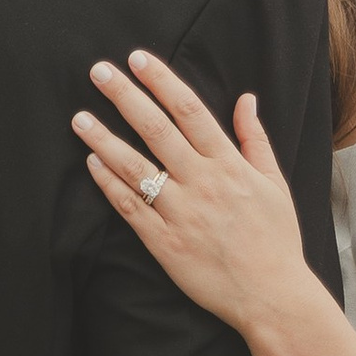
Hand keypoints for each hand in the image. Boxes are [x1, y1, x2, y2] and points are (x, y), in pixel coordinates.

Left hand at [75, 50, 355, 355]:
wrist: (271, 296)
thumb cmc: (276, 240)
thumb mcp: (275, 184)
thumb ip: (255, 139)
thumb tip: (246, 99)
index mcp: (229, 164)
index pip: (190, 110)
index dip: (161, 81)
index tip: (138, 59)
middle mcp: (202, 182)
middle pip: (155, 129)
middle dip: (125, 96)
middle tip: (97, 71)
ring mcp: (180, 213)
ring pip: (134, 166)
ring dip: (104, 138)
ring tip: (79, 117)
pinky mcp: (164, 242)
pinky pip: (129, 207)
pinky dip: (109, 184)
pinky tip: (91, 163)